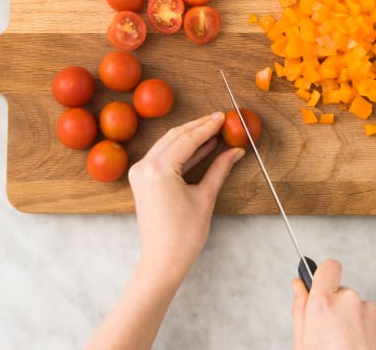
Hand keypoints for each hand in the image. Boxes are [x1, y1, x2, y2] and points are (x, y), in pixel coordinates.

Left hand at [128, 111, 244, 280]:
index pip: (187, 140)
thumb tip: (235, 151)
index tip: (222, 116)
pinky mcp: (141, 180)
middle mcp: (145, 167)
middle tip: (218, 119)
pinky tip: (199, 147)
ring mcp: (140, 173)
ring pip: (166, 144)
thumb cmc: (184, 234)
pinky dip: (180, 150)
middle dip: (197, 126)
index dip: (207, 126)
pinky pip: (161, 156)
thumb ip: (219, 169)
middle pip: (174, 137)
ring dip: (189, 136)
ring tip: (211, 129)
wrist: (163, 259)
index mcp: (159, 170)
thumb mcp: (205, 197)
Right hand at [292, 259, 375, 349]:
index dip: (323, 276)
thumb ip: (299, 309)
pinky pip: (371, 319)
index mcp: (324, 304)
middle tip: (329, 335)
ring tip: (346, 347)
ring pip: (357, 307)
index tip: (320, 286)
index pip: (328, 267)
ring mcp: (371, 312)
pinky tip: (359, 349)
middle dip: (335, 307)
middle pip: (340, 292)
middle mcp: (350, 301)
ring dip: (351, 321)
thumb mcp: (302, 343)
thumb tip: (298, 285)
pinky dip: (366, 331)